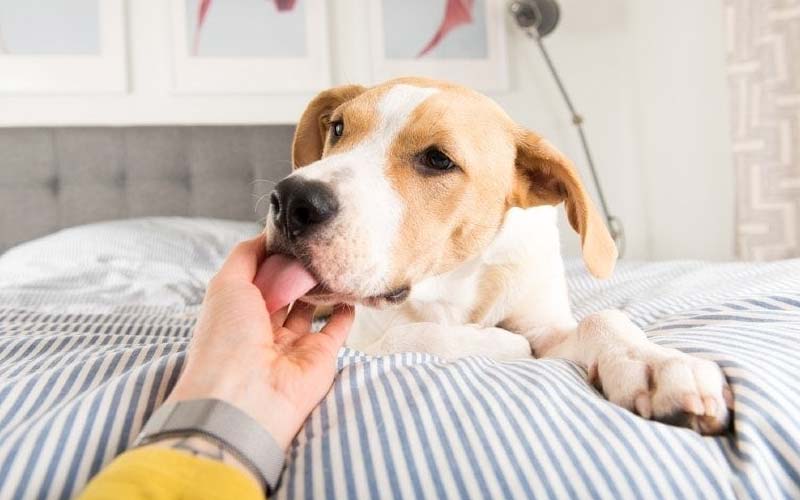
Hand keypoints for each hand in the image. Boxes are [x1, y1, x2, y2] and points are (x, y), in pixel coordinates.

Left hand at [166, 235, 353, 449]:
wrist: (246, 396)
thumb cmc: (227, 339)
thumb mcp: (225, 284)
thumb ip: (246, 256)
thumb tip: (267, 234)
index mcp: (237, 311)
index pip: (257, 276)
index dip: (272, 254)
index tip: (291, 229)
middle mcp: (263, 327)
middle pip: (285, 289)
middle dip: (297, 267)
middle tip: (315, 241)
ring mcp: (293, 342)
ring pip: (311, 306)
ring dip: (321, 284)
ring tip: (333, 257)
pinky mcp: (321, 355)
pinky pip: (337, 328)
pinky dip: (346, 309)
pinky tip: (351, 287)